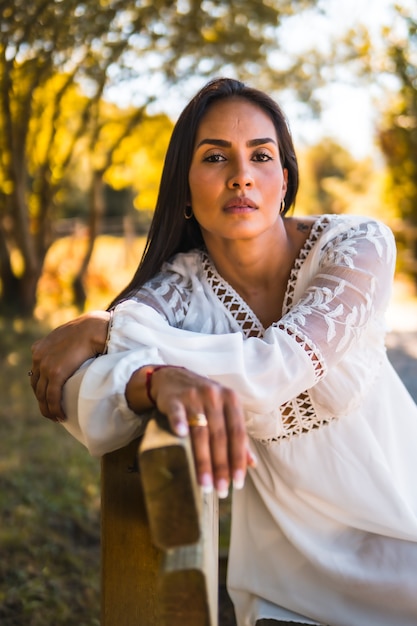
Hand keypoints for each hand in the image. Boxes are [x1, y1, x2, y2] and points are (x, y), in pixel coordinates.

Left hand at [30, 310, 110, 421]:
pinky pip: (52, 397)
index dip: (41, 388)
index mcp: (39, 348)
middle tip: (52, 411)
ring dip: (48, 409)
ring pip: (42, 394)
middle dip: (43, 401)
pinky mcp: (55, 373)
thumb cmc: (88, 331)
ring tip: (56, 417)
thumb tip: (74, 354)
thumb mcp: (68, 336)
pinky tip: (61, 416)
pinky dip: (55, 409)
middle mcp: (38, 357)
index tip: (49, 397)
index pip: (35, 374)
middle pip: (36, 386)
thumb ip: (64, 346)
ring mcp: (45, 365)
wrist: (93, 328)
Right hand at [127, 365, 256, 497]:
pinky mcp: (174, 398)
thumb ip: (236, 435)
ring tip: (204, 484)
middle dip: (220, 466)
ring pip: (200, 431)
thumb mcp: (223, 410)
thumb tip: (252, 464)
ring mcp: (194, 396)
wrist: (172, 377)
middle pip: (219, 436)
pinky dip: (179, 423)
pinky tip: (181, 436)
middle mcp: (214, 396)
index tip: (238, 483)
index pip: (238, 434)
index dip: (238, 459)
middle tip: (220, 490)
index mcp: (231, 400)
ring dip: (202, 459)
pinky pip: (177, 412)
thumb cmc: (202, 399)